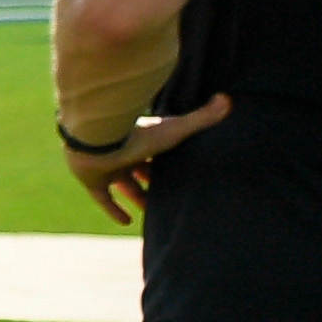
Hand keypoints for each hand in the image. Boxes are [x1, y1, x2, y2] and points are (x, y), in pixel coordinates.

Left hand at [65, 94, 230, 222]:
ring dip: (137, 196)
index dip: (168, 159)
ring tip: (152, 211)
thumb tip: (228, 99)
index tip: (182, 168)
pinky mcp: (93, 182)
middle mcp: (123, 151)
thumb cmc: (136, 135)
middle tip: (169, 192)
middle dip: (152, 179)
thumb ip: (201, 118)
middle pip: (141, 168)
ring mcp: (106, 166)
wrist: (95, 142)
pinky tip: (127, 222)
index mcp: (141, 137)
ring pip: (125, 184)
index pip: (157, 149)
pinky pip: (104, 199)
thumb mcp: (174, 129)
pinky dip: (114, 210)